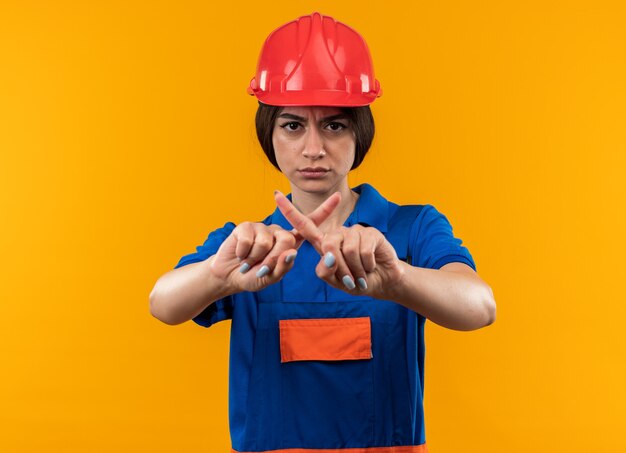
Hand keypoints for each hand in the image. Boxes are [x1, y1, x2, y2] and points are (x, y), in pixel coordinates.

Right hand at [209, 192, 341, 292]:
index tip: (338, 197)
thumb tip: (292, 252)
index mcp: (290, 242)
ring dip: (256, 258)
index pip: (310, 224)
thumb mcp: (271, 278)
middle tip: (261, 270)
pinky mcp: (245, 226)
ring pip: (266, 242)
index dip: (324, 211)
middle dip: (273, 260)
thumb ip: (282, 268)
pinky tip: (240, 255)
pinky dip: (243, 253)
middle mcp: (278, 232)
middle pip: (287, 240)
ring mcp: (262, 227)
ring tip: (249, 262)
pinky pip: (249, 240)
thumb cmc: (253, 277)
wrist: (228, 276)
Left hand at [274, 191, 404, 298]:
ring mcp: (354, 231)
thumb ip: (325, 272)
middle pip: (328, 245)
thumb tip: (329, 255)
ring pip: (348, 250)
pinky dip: (367, 265)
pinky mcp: (371, 232)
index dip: (289, 211)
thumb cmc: (355, 281)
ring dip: (356, 269)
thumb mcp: (335, 281)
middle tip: (350, 279)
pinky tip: (371, 265)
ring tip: (362, 273)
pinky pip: (364, 250)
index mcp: (324, 243)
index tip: (275, 195)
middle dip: (340, 269)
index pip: (304, 225)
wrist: (382, 282)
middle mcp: (337, 234)